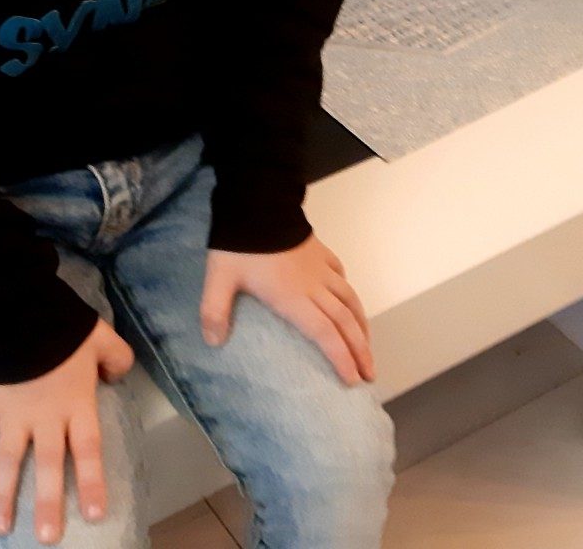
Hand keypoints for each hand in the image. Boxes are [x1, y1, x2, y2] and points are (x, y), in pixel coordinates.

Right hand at [0, 317, 134, 542]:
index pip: (87, 450)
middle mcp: (43, 417)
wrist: (19, 305)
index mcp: (74, 403)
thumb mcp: (101, 336)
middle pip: (47, 465)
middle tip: (46, 538)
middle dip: (47, 502)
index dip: (90, 482)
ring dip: (2, 494)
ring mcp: (11, 413)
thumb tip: (119, 373)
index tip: (93, 514)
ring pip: (7, 460)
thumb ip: (116, 358)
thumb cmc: (62, 324)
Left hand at [201, 231, 375, 385]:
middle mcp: (313, 286)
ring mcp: (319, 267)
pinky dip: (348, 291)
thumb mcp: (220, 277)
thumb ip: (215, 310)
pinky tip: (348, 299)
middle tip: (370, 375)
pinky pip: (340, 274)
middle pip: (345, 323)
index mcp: (293, 298)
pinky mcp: (319, 250)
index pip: (325, 335)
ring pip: (350, 299)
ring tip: (368, 345)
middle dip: (360, 351)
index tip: (353, 380)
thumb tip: (212, 342)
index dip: (341, 358)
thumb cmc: (239, 244)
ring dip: (362, 325)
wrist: (257, 201)